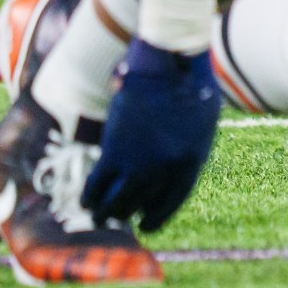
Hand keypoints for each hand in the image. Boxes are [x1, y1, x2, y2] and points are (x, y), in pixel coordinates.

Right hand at [83, 40, 222, 232]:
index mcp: (192, 161)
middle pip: (141, 204)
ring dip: (105, 211)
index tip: (146, 223)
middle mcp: (167, 169)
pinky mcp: (115, 152)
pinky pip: (98, 185)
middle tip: (117, 217)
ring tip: (98, 214)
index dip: (157, 216)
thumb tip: (175, 165)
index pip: (172, 202)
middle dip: (127, 214)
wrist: (169, 63)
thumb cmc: (190, 84)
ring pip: (117, 201)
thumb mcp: (202, 121)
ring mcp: (140, 163)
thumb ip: (188, 147)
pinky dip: (89, 196)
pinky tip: (85, 201)